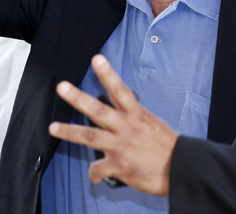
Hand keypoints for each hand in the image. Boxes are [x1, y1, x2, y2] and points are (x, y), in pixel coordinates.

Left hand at [49, 54, 178, 196]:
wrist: (181, 169)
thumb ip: (135, 120)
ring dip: (69, 131)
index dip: (107, 73)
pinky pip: (98, 169)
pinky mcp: (119, 166)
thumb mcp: (153, 125)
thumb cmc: (169, 148)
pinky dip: (94, 174)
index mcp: (137, 115)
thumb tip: (123, 117)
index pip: (120, 89)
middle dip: (78, 98)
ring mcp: (121, 146)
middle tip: (62, 87)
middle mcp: (127, 128)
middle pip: (97, 110)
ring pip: (90, 137)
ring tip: (53, 127)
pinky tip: (94, 176)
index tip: (96, 58)